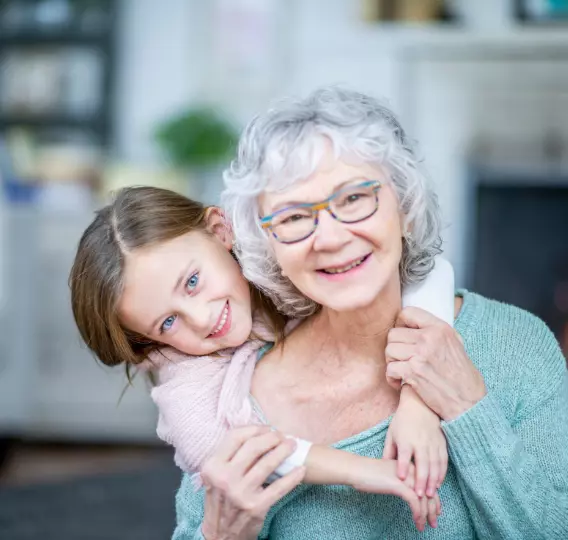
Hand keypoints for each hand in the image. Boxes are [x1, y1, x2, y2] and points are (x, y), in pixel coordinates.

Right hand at [200, 425, 305, 539]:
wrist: (221, 534)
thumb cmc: (221, 498)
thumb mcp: (215, 475)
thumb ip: (229, 455)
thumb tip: (256, 433)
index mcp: (213, 466)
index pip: (235, 436)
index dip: (254, 428)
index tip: (266, 428)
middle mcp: (225, 478)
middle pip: (253, 446)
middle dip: (272, 437)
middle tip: (281, 436)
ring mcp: (240, 493)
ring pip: (268, 463)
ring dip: (284, 450)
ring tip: (292, 445)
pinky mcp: (256, 507)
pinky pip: (279, 487)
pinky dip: (293, 477)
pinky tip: (301, 470)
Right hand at [351, 459, 440, 531]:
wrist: (358, 469)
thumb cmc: (370, 473)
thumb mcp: (391, 475)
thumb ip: (403, 481)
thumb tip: (412, 494)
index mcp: (411, 466)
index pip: (429, 484)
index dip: (435, 499)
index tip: (436, 511)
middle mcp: (412, 470)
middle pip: (430, 492)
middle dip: (433, 509)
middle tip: (434, 522)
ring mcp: (406, 477)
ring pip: (424, 499)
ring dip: (426, 515)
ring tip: (424, 526)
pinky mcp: (399, 485)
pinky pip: (414, 502)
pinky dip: (418, 514)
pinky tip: (417, 521)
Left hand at [383, 385, 447, 497]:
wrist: (420, 406)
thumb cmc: (402, 421)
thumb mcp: (391, 434)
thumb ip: (389, 451)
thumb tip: (385, 467)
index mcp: (406, 439)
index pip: (404, 455)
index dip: (402, 466)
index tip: (400, 478)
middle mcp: (420, 442)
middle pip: (422, 463)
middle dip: (422, 480)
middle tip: (420, 495)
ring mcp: (432, 443)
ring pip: (435, 465)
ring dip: (433, 480)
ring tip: (431, 494)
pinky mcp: (441, 444)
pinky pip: (443, 461)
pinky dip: (442, 473)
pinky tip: (439, 483)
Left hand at [385, 307, 486, 420]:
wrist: (469, 402)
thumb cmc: (461, 375)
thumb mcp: (454, 344)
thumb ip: (435, 332)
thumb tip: (413, 323)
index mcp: (441, 328)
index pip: (408, 313)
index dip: (401, 324)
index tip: (403, 336)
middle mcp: (430, 338)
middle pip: (393, 334)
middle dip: (395, 348)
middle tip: (402, 359)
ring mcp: (421, 354)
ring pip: (389, 350)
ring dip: (392, 363)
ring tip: (402, 371)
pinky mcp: (413, 372)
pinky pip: (390, 369)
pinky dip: (392, 378)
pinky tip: (401, 383)